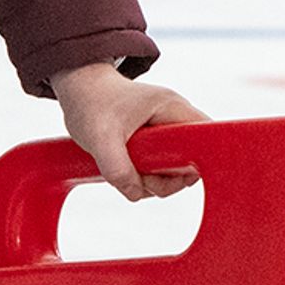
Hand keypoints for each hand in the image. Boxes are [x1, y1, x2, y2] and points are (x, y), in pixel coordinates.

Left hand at [54, 60, 202, 200]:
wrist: (78, 90)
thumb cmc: (91, 103)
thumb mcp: (100, 138)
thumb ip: (117, 168)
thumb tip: (136, 193)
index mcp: (171, 107)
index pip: (205, 136)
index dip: (198, 161)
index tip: (171, 175)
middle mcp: (173, 119)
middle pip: (191, 161)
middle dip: (166, 179)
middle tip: (139, 178)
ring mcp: (164, 132)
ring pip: (173, 170)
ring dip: (151, 181)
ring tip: (125, 169)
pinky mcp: (154, 144)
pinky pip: (159, 169)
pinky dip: (143, 178)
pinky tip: (125, 170)